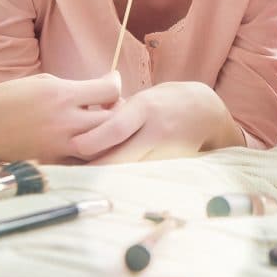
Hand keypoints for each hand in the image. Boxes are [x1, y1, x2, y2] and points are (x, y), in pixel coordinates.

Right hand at [0, 72, 121, 163]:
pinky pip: (84, 162)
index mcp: (60, 94)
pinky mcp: (52, 164)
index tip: (111, 81)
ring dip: (109, 135)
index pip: (110, 90)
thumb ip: (72, 88)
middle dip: (119, 110)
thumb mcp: (40, 82)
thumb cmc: (6, 100)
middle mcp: (63, 121)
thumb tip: (101, 90)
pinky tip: (87, 144)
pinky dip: (92, 153)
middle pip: (113, 119)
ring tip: (102, 126)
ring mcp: (58, 146)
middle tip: (112, 106)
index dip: (115, 83)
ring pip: (104, 145)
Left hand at [74, 81, 229, 162]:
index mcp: (146, 107)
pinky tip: (110, 179)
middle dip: (94, 165)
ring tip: (83, 175)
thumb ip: (119, 110)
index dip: (93, 139)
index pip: (116, 128)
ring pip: (129, 169)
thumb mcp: (144, 97)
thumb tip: (87, 120)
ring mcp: (165, 151)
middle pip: (120, 156)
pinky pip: (141, 173)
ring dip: (107, 173)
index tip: (73, 146)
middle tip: (69, 170)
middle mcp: (156, 130)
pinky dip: (125, 176)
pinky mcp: (172, 166)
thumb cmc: (167, 101)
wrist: (208, 112)